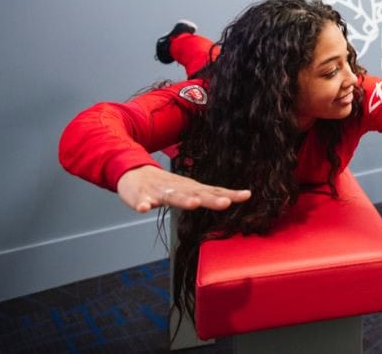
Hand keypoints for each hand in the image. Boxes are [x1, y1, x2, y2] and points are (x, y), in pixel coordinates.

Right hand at [116, 165, 250, 212]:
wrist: (134, 172)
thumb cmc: (165, 184)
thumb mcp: (189, 189)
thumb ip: (207, 195)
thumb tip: (230, 199)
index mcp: (191, 189)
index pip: (214, 192)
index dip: (230, 195)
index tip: (247, 195)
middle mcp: (179, 189)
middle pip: (197, 194)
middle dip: (212, 200)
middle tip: (226, 203)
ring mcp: (159, 192)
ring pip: (172, 197)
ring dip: (183, 200)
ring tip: (193, 204)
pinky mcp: (141, 196)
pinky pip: (141, 201)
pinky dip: (142, 204)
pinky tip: (144, 208)